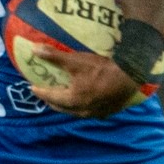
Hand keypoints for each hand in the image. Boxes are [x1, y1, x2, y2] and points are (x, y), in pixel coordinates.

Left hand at [28, 48, 143, 118]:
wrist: (131, 75)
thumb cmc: (102, 69)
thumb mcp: (76, 61)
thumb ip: (54, 56)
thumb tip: (34, 49)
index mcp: (73, 99)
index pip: (51, 97)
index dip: (40, 92)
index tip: (33, 88)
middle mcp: (83, 110)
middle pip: (62, 108)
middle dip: (52, 101)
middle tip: (46, 94)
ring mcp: (97, 113)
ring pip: (76, 112)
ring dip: (67, 106)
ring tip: (63, 98)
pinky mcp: (109, 112)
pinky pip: (91, 112)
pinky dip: (83, 107)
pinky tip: (85, 102)